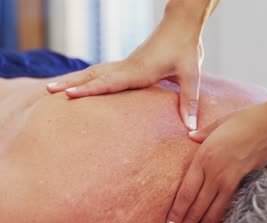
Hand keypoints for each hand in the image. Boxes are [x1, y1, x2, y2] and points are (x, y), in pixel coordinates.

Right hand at [46, 17, 203, 129]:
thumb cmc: (186, 49)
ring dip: (76, 80)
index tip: (69, 95)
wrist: (181, 25)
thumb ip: (188, 102)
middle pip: (94, 76)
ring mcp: (126, 64)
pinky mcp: (129, 63)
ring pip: (96, 71)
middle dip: (72, 84)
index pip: (110, 82)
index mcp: (140, 71)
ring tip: (55, 88)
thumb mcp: (191, 76)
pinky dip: (89, 77)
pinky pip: (104, 71)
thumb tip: (190, 128)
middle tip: (49, 92)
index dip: (90, 89)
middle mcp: (128, 67)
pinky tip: (82, 83)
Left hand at [164, 103, 266, 222]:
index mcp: (204, 156)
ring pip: (213, 212)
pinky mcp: (247, 184)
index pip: (185, 192)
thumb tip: (190, 135)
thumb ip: (204, 132)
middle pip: (196, 206)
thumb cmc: (250, 119)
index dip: (176, 213)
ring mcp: (232, 179)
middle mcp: (215, 171)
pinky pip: (231, 208)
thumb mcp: (221, 122)